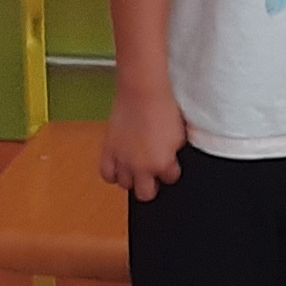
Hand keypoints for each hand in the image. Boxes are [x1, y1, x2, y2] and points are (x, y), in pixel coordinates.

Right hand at [100, 83, 185, 197]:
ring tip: (136, 168)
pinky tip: (119, 166)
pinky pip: (106, 173)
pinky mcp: (109, 150)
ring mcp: (123, 160)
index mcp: (163, 163)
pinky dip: (113, 173)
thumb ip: (173, 152)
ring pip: (125, 185)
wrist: (143, 91)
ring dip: (132, 178)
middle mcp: (142, 167)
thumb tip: (170, 159)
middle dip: (151, 185)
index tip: (170, 165)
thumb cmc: (163, 107)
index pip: (170, 178)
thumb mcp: (179, 134)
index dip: (171, 171)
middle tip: (153, 174)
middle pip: (145, 193)